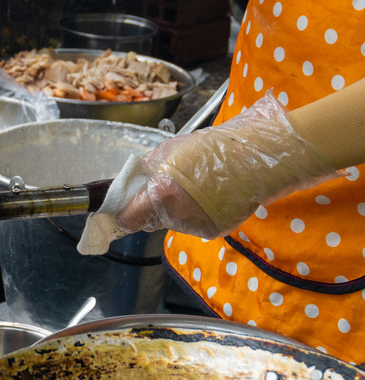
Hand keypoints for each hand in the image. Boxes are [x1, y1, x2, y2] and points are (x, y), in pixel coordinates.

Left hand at [77, 91, 336, 254]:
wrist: (260, 159)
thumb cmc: (216, 148)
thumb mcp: (172, 150)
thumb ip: (147, 169)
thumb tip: (128, 182)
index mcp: (163, 194)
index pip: (129, 217)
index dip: (122, 212)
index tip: (119, 208)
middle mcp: (178, 215)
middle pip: (150, 219)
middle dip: (151, 206)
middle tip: (168, 186)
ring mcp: (197, 226)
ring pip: (172, 222)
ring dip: (175, 209)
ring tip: (197, 186)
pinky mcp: (214, 231)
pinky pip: (194, 224)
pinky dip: (196, 213)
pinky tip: (210, 196)